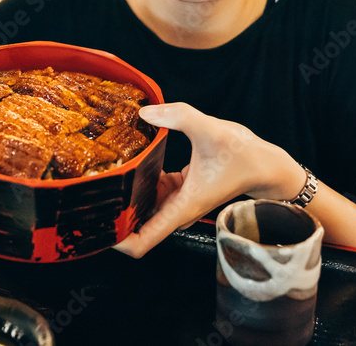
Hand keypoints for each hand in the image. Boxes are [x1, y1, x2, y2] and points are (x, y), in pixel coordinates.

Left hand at [113, 102, 302, 257]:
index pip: (141, 242)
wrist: (266, 164)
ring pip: (142, 206)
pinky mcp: (181, 187)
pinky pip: (152, 190)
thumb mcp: (211, 130)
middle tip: (89, 193)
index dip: (116, 241)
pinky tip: (129, 162)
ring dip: (125, 197)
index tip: (95, 227)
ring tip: (103, 175)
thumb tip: (145, 112)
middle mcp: (176, 210)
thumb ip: (178, 117)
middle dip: (112, 215)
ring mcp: (178, 200)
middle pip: (135, 225)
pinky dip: (140, 181)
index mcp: (180, 208)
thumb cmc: (245, 155)